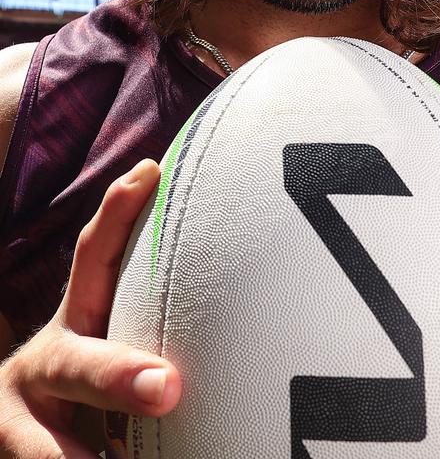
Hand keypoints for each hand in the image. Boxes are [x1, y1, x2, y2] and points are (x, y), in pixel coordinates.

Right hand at [0, 159, 181, 457]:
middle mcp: (43, 364)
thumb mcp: (110, 340)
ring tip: (133, 453)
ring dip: (87, 453)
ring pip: (53, 447)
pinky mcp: (21, 458)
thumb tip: (254, 300)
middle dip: (120, 376)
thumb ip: (152, 319)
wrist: (18, 433)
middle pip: (77, 366)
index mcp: (73, 323)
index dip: (116, 213)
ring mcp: (21, 422)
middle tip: (168, 387)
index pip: (91, 258)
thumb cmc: (88, 387)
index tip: (151, 172)